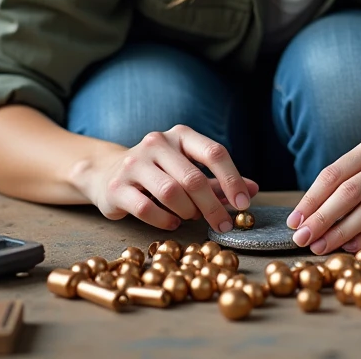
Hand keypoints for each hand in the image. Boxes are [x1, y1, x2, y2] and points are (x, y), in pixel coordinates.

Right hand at [73, 124, 258, 231]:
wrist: (107, 173)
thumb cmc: (158, 173)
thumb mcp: (190, 170)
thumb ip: (219, 181)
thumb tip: (254, 189)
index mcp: (180, 135)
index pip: (214, 152)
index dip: (232, 179)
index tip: (243, 204)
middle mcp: (156, 143)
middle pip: (193, 178)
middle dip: (212, 206)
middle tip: (222, 224)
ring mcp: (133, 163)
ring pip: (171, 193)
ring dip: (187, 212)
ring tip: (190, 217)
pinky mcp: (116, 186)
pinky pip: (147, 208)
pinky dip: (165, 221)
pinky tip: (172, 223)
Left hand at [285, 139, 360, 254]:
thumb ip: (342, 189)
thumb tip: (305, 220)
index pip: (333, 175)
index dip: (310, 200)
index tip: (294, 222)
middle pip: (348, 192)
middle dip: (321, 219)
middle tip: (302, 239)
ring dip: (341, 232)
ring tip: (321, 247)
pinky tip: (350, 248)